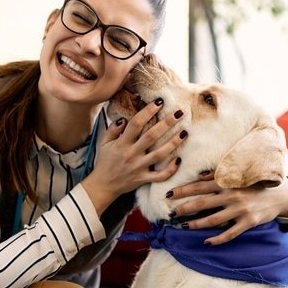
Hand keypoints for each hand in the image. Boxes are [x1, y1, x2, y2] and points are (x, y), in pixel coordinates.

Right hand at [81, 99, 185, 213]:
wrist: (103, 185)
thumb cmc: (105, 162)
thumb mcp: (104, 143)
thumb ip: (113, 129)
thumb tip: (124, 118)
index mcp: (122, 143)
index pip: (136, 123)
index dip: (148, 111)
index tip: (159, 102)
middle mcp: (131, 154)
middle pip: (151, 136)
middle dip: (166, 123)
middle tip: (179, 113)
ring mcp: (139, 167)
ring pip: (159, 154)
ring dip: (173, 143)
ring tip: (185, 132)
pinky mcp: (143, 179)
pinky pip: (160, 175)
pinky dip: (170, 169)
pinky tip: (179, 160)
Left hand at [169, 174, 287, 244]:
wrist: (281, 195)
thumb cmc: (255, 184)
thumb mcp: (238, 176)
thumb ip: (218, 175)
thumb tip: (199, 175)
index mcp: (227, 183)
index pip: (199, 186)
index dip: (182, 190)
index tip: (168, 195)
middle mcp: (232, 195)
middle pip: (202, 203)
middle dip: (184, 208)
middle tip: (171, 213)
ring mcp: (240, 210)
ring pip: (212, 220)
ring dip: (196, 224)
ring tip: (184, 226)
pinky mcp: (248, 222)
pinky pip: (230, 234)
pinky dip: (217, 239)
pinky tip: (206, 241)